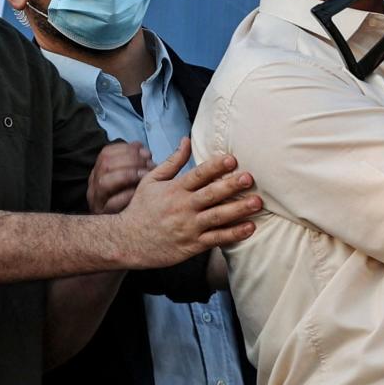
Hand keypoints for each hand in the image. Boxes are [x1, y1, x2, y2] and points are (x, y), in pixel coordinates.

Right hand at [87, 141, 154, 214]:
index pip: (106, 153)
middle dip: (130, 160)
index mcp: (99, 172)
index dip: (127, 149)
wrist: (122, 230)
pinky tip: (142, 192)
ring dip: (128, 175)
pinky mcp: (104, 215)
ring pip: (104, 182)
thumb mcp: (132, 177)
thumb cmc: (131, 198)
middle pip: (106, 165)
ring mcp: (97, 200)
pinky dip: (128, 194)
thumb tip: (142, 150)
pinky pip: (113, 203)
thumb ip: (137, 161)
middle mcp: (94, 185)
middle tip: (149, 164)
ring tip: (146, 176)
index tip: (145, 152)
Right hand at [118, 138, 261, 268]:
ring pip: (217, 217)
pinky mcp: (192, 245)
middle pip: (211, 194)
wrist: (126, 241)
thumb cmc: (141, 208)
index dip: (215, 166)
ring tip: (257, 202)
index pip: (198, 175)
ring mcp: (188, 227)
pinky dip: (233, 234)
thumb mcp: (151, 181)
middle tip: (250, 178)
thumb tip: (187, 139)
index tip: (232, 159)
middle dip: (231, 186)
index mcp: (174, 189)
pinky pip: (216, 239)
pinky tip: (249, 227)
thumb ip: (172, 161)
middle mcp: (183, 207)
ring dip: (238, 209)